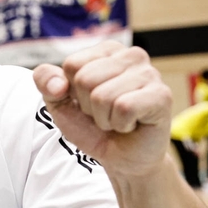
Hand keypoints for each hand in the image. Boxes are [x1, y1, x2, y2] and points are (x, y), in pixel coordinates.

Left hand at [33, 41, 172, 177]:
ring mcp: (150, 73)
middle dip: (87, 106)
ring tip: (117, 119)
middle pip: (85, 79)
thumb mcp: (60, 103)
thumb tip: (58, 84)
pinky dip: (120, 124)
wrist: (121, 157)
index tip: (87, 102)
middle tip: (104, 114)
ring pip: (102, 96)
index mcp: (107, 51)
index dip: (72, 92)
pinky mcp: (162, 95)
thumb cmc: (93, 126)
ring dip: (104, 118)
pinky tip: (131, 124)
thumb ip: (46, 83)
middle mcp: (132, 55)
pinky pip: (124, 108)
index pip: (71, 65)